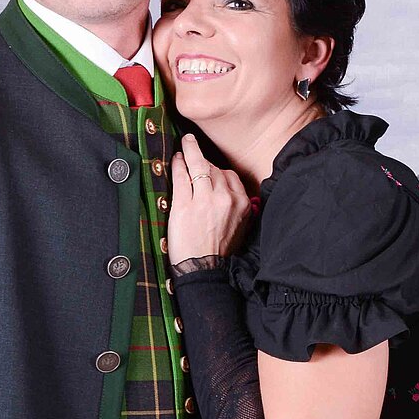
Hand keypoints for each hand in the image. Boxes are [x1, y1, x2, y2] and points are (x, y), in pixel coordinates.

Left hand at [169, 134, 252, 266]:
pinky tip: (177, 158)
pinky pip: (182, 176)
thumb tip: (234, 194)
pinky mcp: (185, 204)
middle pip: (216, 169)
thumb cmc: (219, 251)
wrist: (203, 269)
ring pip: (200, 166)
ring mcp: (204, 200)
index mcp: (241, 205)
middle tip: (195, 160)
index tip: (210, 167)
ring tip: (185, 149)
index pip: (230, 176)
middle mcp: (226, 199)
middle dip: (205, 164)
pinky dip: (179, 163)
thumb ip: (240, 208)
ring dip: (191, 154)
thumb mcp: (240, 228)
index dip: (218, 170)